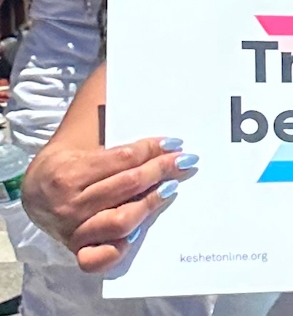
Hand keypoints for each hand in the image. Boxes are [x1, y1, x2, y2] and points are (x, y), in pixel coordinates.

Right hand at [23, 135, 194, 273]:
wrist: (34, 190)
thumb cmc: (67, 160)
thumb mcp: (81, 134)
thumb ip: (108, 120)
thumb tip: (143, 108)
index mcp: (69, 173)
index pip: (124, 159)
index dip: (153, 149)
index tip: (175, 143)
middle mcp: (69, 205)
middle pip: (128, 186)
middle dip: (161, 170)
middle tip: (184, 161)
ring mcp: (74, 231)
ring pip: (122, 221)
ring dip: (152, 203)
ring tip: (170, 188)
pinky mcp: (78, 250)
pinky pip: (100, 259)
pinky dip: (121, 248)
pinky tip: (139, 231)